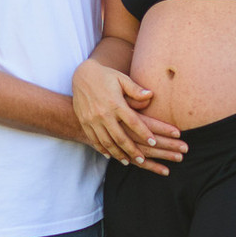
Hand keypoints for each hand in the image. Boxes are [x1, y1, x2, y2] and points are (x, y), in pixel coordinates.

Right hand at [72, 59, 184, 174]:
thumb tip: (151, 95)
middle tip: (142, 159)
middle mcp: (103, 113)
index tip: (154, 142)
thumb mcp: (122, 79)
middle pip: (120, 137)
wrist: (81, 75)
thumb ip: (136, 90)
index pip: (133, 122)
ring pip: (107, 142)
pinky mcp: (85, 122)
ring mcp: (92, 120)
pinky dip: (102, 149)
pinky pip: (94, 140)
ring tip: (127, 161)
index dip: (144, 133)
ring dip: (117, 153)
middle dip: (132, 150)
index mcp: (115, 103)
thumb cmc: (106, 76)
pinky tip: (110, 155)